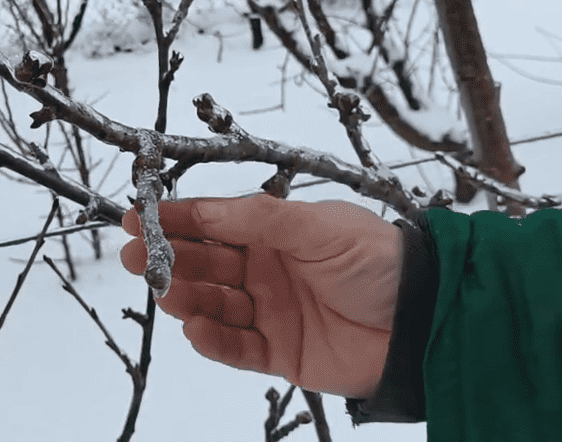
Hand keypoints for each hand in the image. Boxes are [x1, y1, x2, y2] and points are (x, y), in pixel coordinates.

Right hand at [121, 194, 401, 399]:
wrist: (426, 321)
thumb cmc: (381, 262)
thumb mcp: (320, 226)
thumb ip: (260, 218)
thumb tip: (205, 208)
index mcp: (277, 232)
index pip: (215, 222)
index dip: (176, 219)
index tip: (138, 218)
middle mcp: (268, 270)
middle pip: (206, 264)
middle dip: (169, 259)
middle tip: (135, 257)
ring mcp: (272, 312)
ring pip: (214, 305)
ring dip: (186, 298)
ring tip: (165, 293)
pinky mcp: (280, 353)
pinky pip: (235, 349)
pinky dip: (212, 341)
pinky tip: (195, 328)